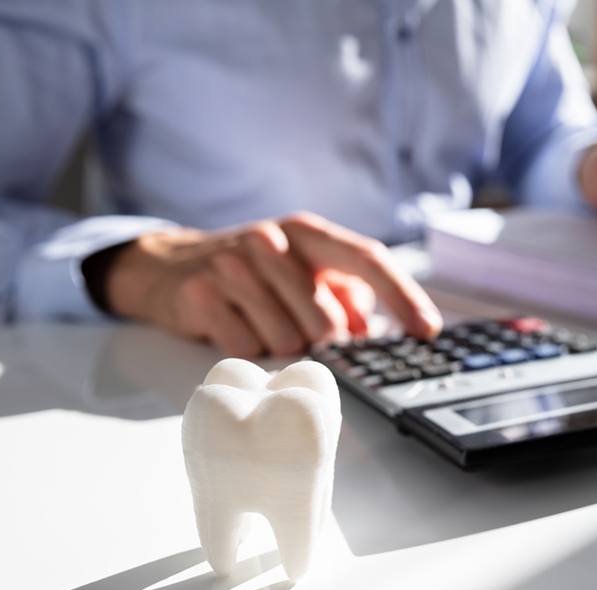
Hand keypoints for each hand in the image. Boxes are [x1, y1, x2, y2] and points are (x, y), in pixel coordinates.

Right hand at [99, 212, 442, 356]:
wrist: (168, 266)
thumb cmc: (252, 273)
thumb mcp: (301, 270)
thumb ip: (343, 295)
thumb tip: (368, 331)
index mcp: (307, 232)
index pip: (367, 258)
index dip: (403, 296)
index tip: (428, 330)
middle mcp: (272, 241)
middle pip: (326, 321)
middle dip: (320, 341)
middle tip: (296, 329)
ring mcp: (233, 265)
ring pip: (287, 341)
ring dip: (280, 345)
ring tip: (257, 320)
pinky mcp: (201, 295)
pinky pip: (248, 350)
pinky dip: (248, 350)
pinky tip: (233, 325)